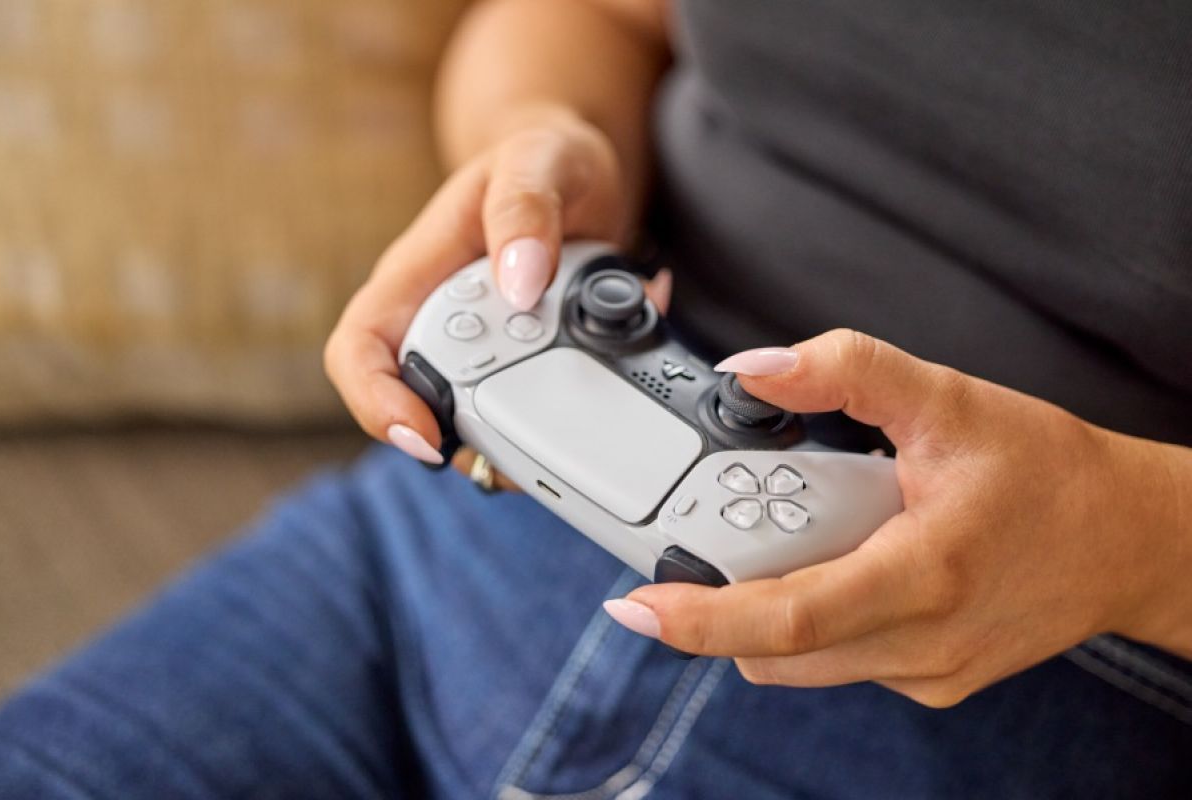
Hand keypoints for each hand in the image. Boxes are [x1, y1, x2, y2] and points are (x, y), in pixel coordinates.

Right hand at [325, 109, 630, 466]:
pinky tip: (619, 371)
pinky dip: (578, 404)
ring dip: (526, 439)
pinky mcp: (527, 359)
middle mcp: (439, 320)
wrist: (579, 166)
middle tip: (523, 456)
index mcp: (416, 275)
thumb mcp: (538, 159)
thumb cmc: (543, 156)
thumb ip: (524, 210)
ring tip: (575, 432)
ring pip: (479, 420)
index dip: (375, 402)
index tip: (423, 436)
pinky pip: (538, 402)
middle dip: (466, 443)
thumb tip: (518, 282)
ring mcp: (483, 346)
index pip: (360, 350)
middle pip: (419, 406)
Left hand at [605, 329, 1191, 706]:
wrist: (1129, 540)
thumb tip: (752, 370)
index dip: (699, 619)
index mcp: (925, 575)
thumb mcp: (950, 399)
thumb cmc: (1050, 473)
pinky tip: (837, 564)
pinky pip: (838, 662)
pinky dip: (810, 622)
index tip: (636, 605)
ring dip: (763, 612)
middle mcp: (921, 643)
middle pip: (775, 648)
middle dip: (716, 608)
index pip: (787, 618)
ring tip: (783, 544)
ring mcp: (927, 673)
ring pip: (801, 662)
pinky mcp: (932, 683)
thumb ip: (846, 372)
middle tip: (693, 552)